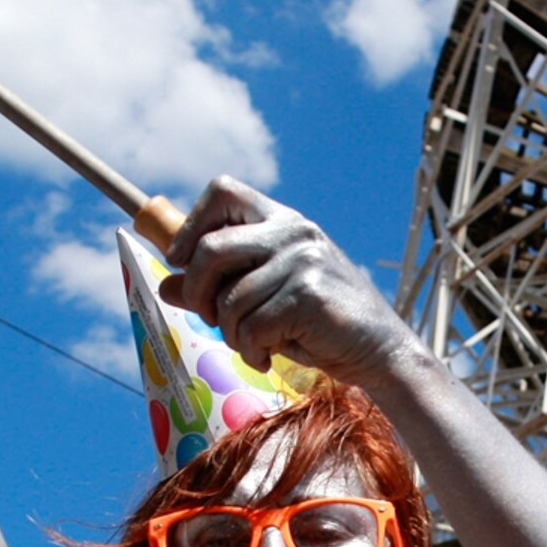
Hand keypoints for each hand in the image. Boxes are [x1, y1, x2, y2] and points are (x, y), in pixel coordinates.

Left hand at [161, 177, 412, 384]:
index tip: (182, 260)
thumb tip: (168, 285)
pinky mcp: (308, 295)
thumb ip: (218, 287)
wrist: (378, 349)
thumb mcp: (266, 296)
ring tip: (253, 345)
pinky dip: (251, 350)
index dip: (191, 224)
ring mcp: (302, 261)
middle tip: (211, 318)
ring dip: (231, 334)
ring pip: (228, 299)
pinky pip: (252, 327)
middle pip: (210, 248)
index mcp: (283, 221)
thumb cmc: (320, 322)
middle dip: (198, 292)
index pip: (223, 191)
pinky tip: (268, 356)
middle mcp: (293, 232)